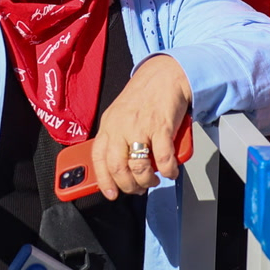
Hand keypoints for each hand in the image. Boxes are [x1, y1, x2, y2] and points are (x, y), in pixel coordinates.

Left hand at [89, 53, 191, 199]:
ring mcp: (140, 127)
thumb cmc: (144, 97)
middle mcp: (121, 126)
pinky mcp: (161, 127)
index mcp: (108, 125)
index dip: (104, 181)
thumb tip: (119, 167)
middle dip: (128, 185)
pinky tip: (170, 171)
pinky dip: (168, 171)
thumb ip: (117, 138)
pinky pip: (163, 159)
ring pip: (139, 167)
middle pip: (117, 168)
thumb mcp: (121, 115)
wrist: (165, 75)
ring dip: (147, 181)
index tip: (111, 194)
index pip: (98, 158)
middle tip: (138, 189)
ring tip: (153, 181)